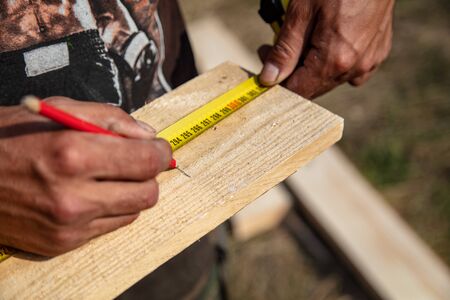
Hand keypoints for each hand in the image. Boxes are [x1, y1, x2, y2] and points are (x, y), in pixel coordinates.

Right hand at [0, 97, 171, 255]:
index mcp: (73, 154)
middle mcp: (73, 196)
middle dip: (148, 174)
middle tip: (136, 161)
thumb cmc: (7, 137)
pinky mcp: (62, 243)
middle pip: (147, 192)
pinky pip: (111, 226)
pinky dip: (111, 208)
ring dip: (130, 192)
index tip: (159, 148)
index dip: (161, 152)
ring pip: (134, 211)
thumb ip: (110, 118)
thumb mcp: (57, 110)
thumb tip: (148, 134)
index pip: (146, 160)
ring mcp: (68, 225)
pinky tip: (92, 193)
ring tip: (108, 176)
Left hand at [259, 0, 394, 98]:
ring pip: (330, 78)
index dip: (277, 80)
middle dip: (292, 70)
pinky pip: (351, 69)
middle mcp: (355, 68)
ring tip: (303, 36)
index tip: (266, 57)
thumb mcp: (301, 12)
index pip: (298, 90)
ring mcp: (369, 62)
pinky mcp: (378, 52)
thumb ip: (285, 50)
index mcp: (334, 60)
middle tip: (277, 43)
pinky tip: (329, 40)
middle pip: (314, 87)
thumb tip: (269, 78)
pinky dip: (335, 60)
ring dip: (312, 65)